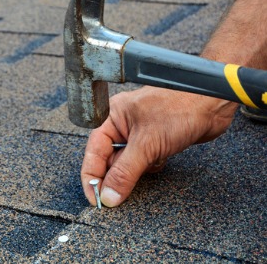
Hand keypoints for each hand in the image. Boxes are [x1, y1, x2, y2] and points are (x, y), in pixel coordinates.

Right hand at [81, 86, 237, 206]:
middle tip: (118, 195)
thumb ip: (124, 172)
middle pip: (109, 160)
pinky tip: (162, 159)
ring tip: (152, 161)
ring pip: (128, 163)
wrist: (212, 104)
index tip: (96, 200)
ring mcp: (139, 133)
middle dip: (117, 175)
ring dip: (138, 170)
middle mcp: (122, 124)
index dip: (92, 177)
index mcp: (112, 117)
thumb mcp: (146, 145)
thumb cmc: (179, 109)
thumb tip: (108, 195)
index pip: (93, 152)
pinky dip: (151, 166)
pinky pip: (144, 162)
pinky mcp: (155, 141)